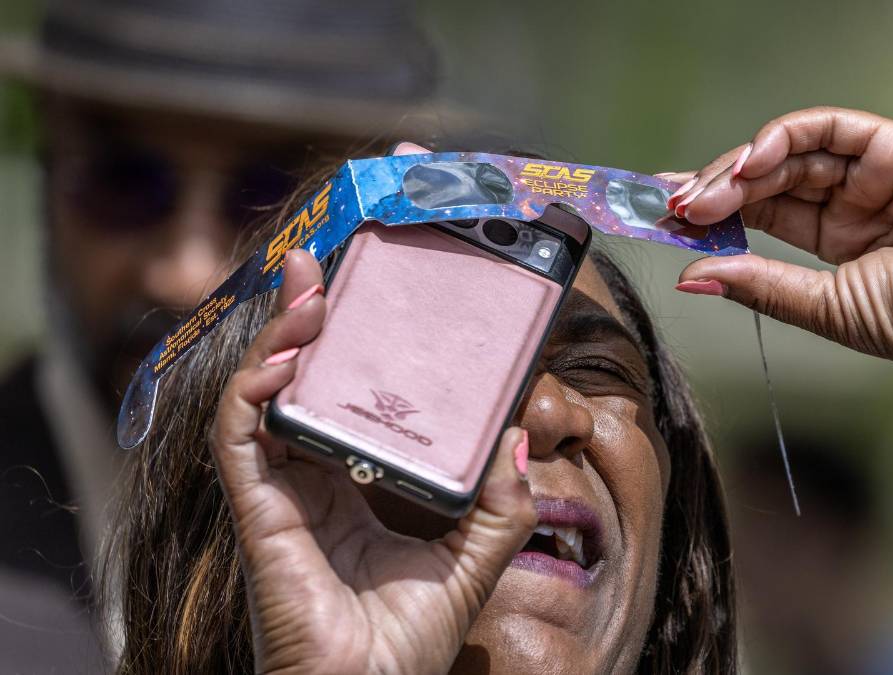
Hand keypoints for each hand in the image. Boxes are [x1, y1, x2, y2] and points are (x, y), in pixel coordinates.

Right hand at [208, 248, 534, 673]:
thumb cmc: (409, 644)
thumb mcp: (474, 559)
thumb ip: (502, 504)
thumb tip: (520, 440)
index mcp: (351, 491)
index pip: (339, 402)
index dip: (343, 352)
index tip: (366, 299)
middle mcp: (308, 485)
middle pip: (294, 386)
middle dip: (300, 323)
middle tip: (321, 266)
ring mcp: (279, 495)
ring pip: (260, 397)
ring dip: (277, 339)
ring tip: (309, 291)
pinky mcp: (259, 512)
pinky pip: (239, 437)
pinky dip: (253, 391)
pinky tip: (286, 358)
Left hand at [670, 106, 892, 385]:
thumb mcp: (826, 308)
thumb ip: (761, 286)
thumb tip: (691, 276)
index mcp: (834, 238)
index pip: (759, 213)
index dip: (711, 213)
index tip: (663, 219)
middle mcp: (850, 200)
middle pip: (766, 179)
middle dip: (713, 189)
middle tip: (671, 207)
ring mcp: (874, 172)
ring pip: (791, 152)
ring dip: (739, 168)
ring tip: (702, 196)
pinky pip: (832, 128)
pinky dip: (785, 138)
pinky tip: (750, 164)